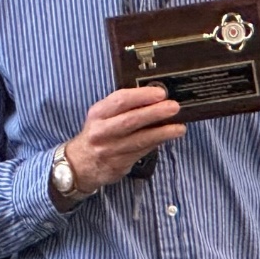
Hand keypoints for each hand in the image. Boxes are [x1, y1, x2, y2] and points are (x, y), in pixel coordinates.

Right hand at [64, 86, 185, 191]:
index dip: (142, 95)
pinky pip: (142, 151)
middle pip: (130, 120)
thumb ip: (124, 107)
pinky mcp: (119, 165)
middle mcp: (102, 131)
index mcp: (98, 114)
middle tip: (174, 107)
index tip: (160, 93)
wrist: (80, 165)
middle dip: (155, 112)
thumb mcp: (102, 116)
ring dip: (163, 132)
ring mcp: (110, 150)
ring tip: (179, 127)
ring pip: (140, 140)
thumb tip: (156, 98)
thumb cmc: (98, 134)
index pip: (120, 100)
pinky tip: (169, 137)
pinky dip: (157, 143)